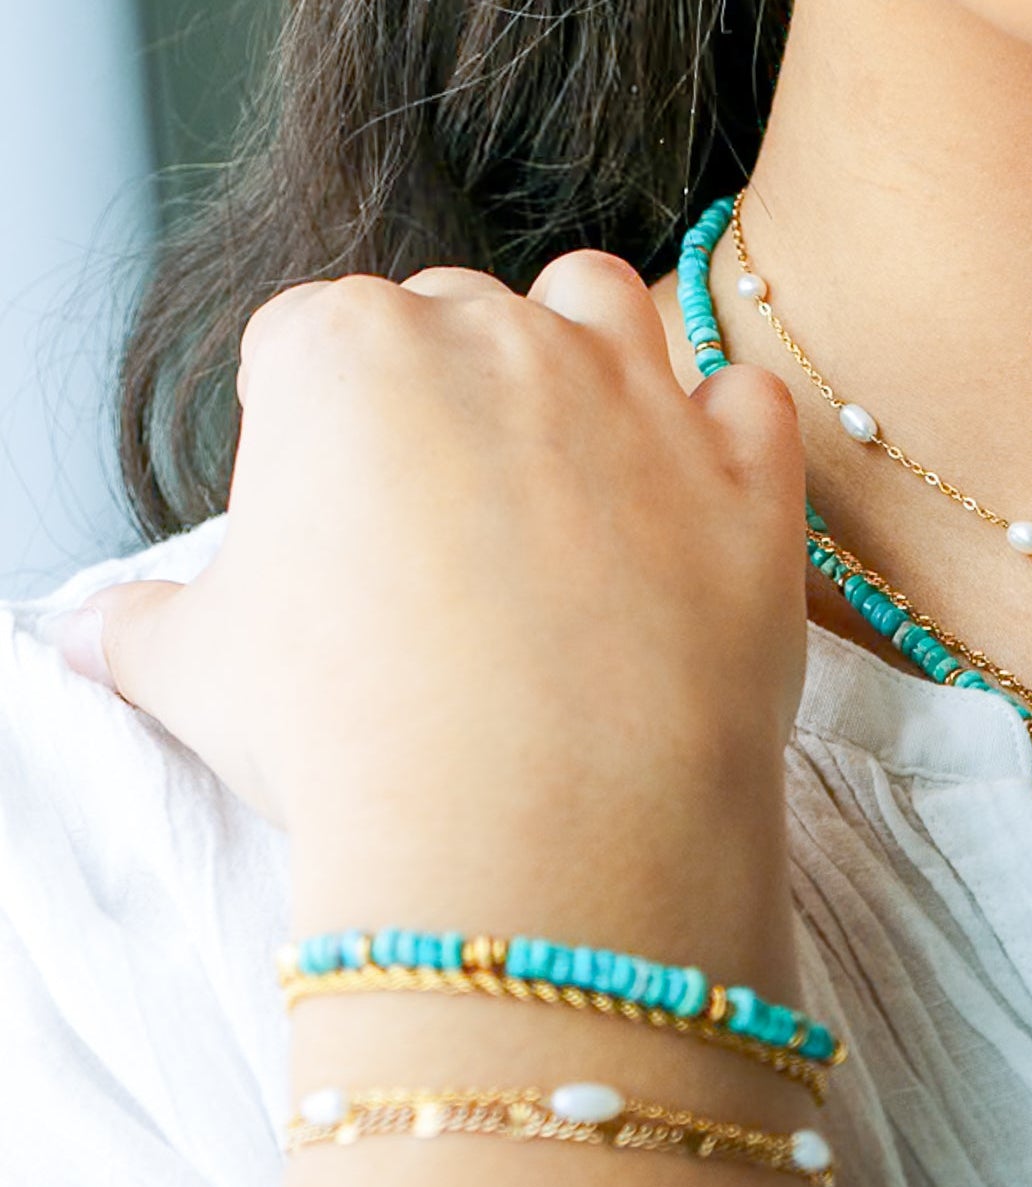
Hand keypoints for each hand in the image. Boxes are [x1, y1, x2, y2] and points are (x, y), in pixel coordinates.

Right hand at [47, 254, 808, 960]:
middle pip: (460, 317)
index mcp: (343, 356)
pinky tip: (693, 505)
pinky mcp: (748, 480)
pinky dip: (726, 438)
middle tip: (454, 524)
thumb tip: (86, 630)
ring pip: (605, 307)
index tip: (337, 517)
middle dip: (450, 393)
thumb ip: (140, 626)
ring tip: (572, 473)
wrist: (534, 837)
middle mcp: (498, 341)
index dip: (321, 427)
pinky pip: (747, 403)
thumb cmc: (350, 744)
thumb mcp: (202, 677)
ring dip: (587, 359)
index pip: (315, 341)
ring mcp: (637, 400)